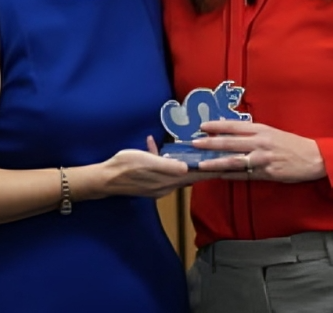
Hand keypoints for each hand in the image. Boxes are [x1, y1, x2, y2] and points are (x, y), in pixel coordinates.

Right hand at [85, 136, 215, 199]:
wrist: (104, 179)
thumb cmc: (124, 167)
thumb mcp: (145, 161)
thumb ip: (166, 165)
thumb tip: (186, 168)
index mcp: (168, 181)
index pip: (196, 175)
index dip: (212, 169)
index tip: (227, 164)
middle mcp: (166, 186)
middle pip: (191, 175)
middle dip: (205, 166)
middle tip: (220, 156)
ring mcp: (158, 185)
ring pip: (179, 173)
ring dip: (189, 163)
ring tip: (199, 153)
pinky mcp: (150, 182)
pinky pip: (165, 170)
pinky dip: (169, 161)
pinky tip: (156, 147)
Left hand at [192, 120, 326, 182]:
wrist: (313, 158)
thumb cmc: (290, 143)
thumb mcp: (271, 132)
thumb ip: (251, 132)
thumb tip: (228, 130)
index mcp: (261, 129)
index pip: (234, 125)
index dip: (217, 125)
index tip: (202, 126)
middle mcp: (260, 142)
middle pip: (230, 142)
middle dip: (210, 143)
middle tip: (194, 143)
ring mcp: (262, 159)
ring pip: (235, 160)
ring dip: (216, 162)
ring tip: (201, 164)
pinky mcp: (266, 173)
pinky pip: (244, 175)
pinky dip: (230, 176)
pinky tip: (219, 176)